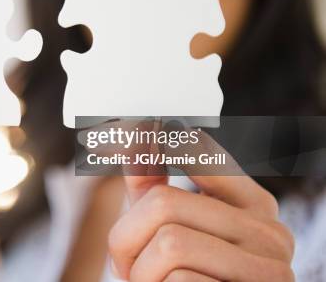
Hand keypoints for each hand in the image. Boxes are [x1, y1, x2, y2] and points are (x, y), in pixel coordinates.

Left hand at [108, 133, 294, 280]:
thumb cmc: (181, 275)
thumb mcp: (165, 225)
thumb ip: (152, 183)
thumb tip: (133, 131)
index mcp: (253, 204)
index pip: (201, 151)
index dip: (157, 144)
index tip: (129, 130)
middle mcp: (271, 233)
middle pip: (163, 204)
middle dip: (125, 238)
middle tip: (126, 262)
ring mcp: (269, 272)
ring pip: (168, 243)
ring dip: (139, 271)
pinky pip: (180, 281)